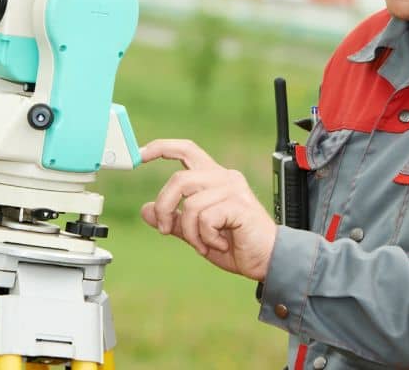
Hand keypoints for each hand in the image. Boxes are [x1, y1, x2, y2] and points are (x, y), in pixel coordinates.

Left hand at [139, 139, 277, 280]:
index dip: (162, 148)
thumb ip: (174, 220)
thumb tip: (146, 210)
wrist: (267, 261)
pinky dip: (205, 237)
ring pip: (189, 204)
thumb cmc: (237, 245)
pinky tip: (219, 243)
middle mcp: (224, 177)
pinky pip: (204, 218)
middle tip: (164, 229)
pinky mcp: (238, 205)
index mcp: (214, 178)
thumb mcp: (196, 233)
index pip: (187, 150)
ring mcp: (232, 189)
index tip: (141, 153)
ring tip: (204, 244)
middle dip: (164, 207)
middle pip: (178, 179)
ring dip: (189, 232)